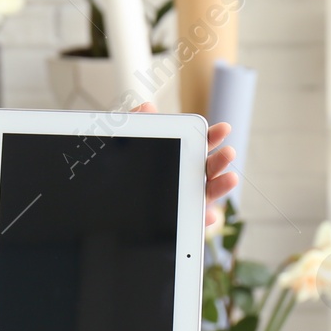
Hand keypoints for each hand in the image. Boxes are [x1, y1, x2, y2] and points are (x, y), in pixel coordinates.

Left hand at [130, 101, 238, 228]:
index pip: (199, 144)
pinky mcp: (177, 223)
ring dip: (220, 186)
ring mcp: (183, 201)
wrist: (100, 200)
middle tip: (228, 153)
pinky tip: (209, 215)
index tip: (223, 129)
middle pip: (207, 169)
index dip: (212, 136)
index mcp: (177, 156)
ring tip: (230, 179)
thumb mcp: (123, 142)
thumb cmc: (118, 168)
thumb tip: (147, 107)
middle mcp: (184, 178)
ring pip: (205, 194)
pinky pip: (192, 222)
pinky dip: (203, 219)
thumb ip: (136, 125)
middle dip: (220, 160)